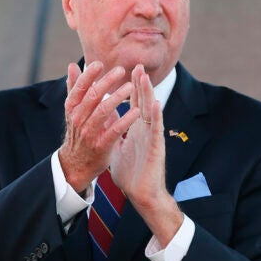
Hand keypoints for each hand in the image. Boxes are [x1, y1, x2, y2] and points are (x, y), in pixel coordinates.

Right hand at [58, 61, 139, 193]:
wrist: (76, 164)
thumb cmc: (79, 132)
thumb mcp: (73, 110)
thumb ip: (75, 88)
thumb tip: (72, 65)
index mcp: (72, 109)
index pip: (79, 88)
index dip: (88, 75)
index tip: (99, 64)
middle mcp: (78, 119)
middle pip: (92, 97)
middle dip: (106, 82)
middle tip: (120, 70)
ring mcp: (89, 133)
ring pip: (103, 111)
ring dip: (118, 97)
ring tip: (130, 87)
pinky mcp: (101, 145)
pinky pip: (115, 130)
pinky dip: (126, 119)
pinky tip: (137, 111)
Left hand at [110, 65, 181, 245]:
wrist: (141, 195)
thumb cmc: (132, 173)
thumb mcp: (117, 148)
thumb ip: (112, 133)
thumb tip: (104, 123)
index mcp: (136, 129)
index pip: (134, 104)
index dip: (131, 87)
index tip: (127, 70)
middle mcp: (145, 130)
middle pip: (143, 102)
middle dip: (140, 84)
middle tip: (137, 65)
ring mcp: (152, 137)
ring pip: (151, 111)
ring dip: (148, 94)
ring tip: (144, 77)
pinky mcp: (156, 148)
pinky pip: (156, 129)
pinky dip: (156, 116)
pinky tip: (155, 103)